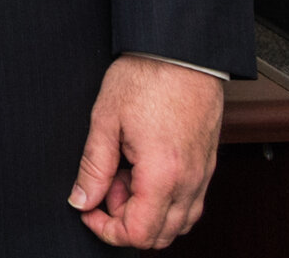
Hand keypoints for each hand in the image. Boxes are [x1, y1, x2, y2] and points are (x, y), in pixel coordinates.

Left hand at [68, 55, 224, 246]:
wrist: (181, 53)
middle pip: (162, 235)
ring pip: (179, 221)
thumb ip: (92, 167)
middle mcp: (190, 181)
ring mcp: (203, 174)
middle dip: (126, 222)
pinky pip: (190, 201)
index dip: (107, 230)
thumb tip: (81, 199)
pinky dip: (164, 199)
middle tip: (103, 187)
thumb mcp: (104, 120)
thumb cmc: (145, 78)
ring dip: (146, 211)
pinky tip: (141, 170)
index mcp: (163, 174)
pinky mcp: (206, 164)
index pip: (140, 233)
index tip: (88, 211)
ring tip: (121, 174)